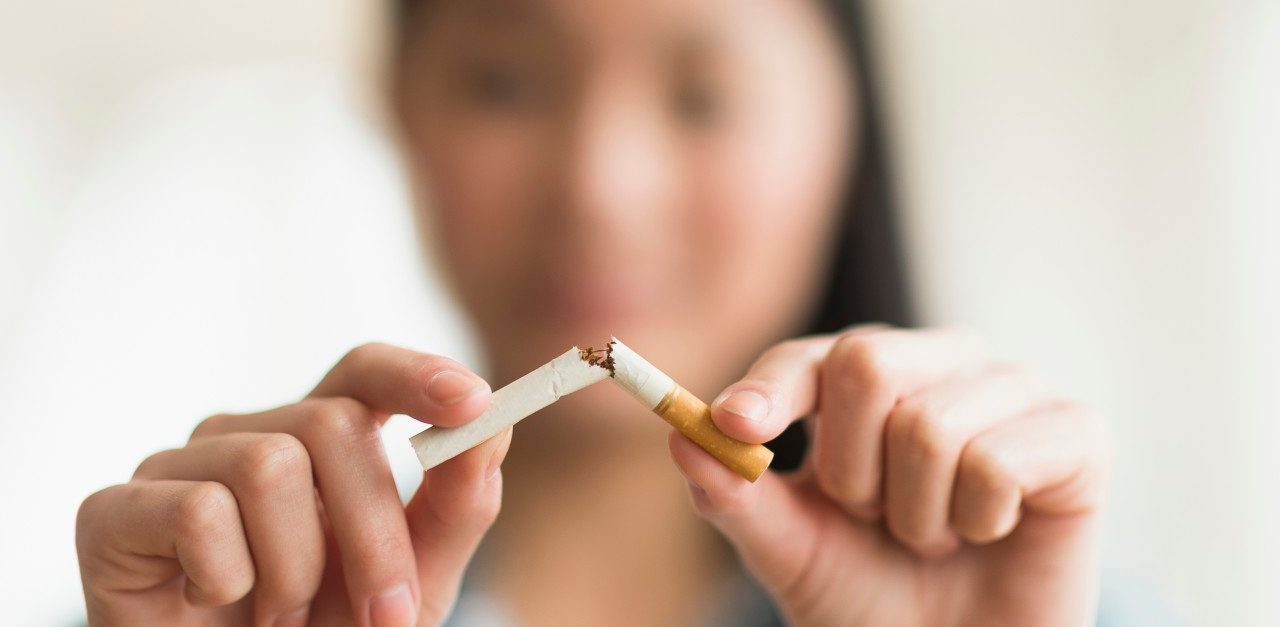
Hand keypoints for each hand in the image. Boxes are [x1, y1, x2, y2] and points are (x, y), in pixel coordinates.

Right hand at [76, 343, 506, 626]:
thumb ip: (455, 509)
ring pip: (268, 463)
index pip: (363, 372)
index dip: (417, 374)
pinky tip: (211, 604)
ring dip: (295, 569)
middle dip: (375, 531)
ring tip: (279, 614)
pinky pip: (196, 511)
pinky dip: (226, 578)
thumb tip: (492, 430)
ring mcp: (177, 468)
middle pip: (332, 422)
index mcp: (317, 441)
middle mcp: (247, 436)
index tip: (473, 402)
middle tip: (387, 615)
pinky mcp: (112, 512)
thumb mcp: (412, 585)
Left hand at [670, 326, 1110, 626]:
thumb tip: (682, 437)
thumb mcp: (791, 551)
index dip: (771, 389)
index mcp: (870, 378)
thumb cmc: (873, 596)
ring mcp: (1012, 389)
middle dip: (851, 470)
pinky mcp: (1077, 433)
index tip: (736, 427)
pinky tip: (989, 534)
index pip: (812, 357)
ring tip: (934, 537)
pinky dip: (977, 523)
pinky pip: (997, 463)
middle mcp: (943, 363)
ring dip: (916, 515)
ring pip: (930, 425)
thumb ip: (737, 496)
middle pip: (867, 361)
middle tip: (876, 517)